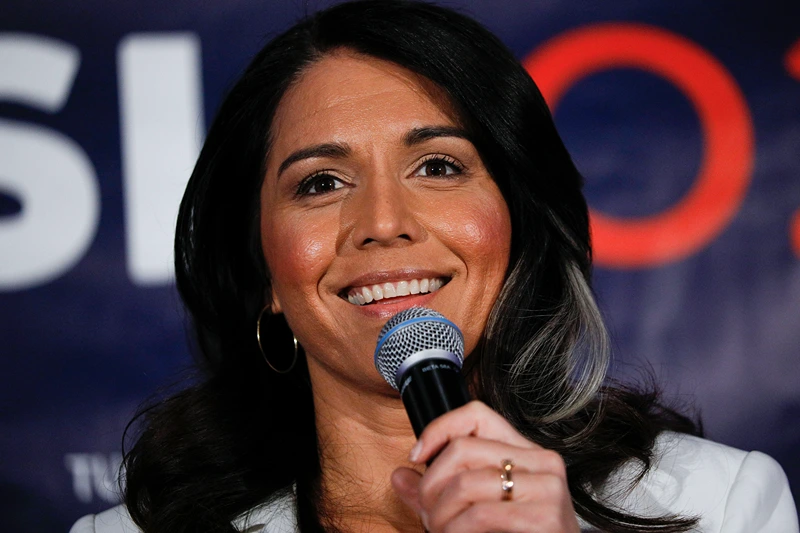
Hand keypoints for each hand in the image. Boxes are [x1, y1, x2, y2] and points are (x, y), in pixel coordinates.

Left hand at [391, 401, 579, 532]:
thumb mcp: (472, 508)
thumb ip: (436, 492)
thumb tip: (399, 475)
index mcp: (524, 451)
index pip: (477, 414)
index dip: (439, 429)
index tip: (417, 457)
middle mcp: (541, 461)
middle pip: (463, 448)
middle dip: (431, 485)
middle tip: (428, 514)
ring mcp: (548, 486)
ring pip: (466, 482)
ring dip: (440, 514)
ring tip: (441, 531)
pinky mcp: (547, 516)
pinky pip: (481, 513)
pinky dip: (457, 530)